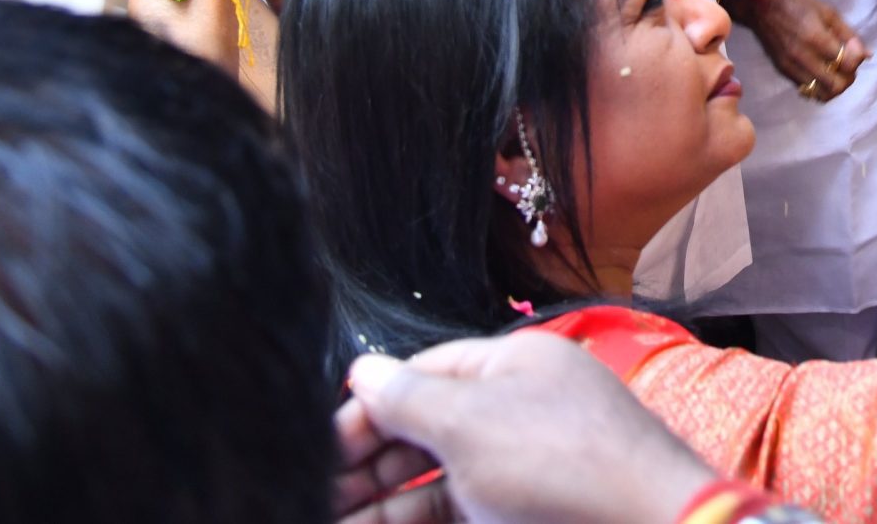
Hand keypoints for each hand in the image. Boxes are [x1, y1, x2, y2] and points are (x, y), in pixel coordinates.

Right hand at [337, 334, 716, 523]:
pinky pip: (457, 515)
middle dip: (365, 463)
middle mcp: (519, 414)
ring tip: (325, 515)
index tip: (316, 443)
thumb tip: (361, 371)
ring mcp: (525, 473)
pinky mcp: (526, 520)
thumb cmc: (565, 463)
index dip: (368, 406)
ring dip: (380, 504)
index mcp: (514, 368)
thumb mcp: (470, 420)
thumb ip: (408, 397)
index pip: (425, 373)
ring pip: (436, 484)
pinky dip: (414, 521)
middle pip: (426, 431)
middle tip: (311, 491)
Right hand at [724, 0, 866, 101]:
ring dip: (834, 86)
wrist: (759, 3)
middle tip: (847, 64)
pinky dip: (819, 86)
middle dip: (848, 78)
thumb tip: (866, 54)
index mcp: (816, 38)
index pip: (846, 64)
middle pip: (836, 87)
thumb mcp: (827, 11)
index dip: (856, 60)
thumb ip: (847, 34)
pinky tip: (820, 71)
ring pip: (821, 94)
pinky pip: (807, 90)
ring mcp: (791, 67)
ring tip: (835, 71)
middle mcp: (803, 58)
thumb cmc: (796, 1)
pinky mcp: (783, 71)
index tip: (854, 50)